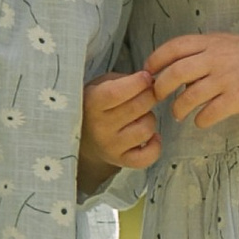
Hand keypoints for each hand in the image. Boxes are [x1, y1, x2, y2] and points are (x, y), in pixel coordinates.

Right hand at [80, 69, 161, 186]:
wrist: (83, 137)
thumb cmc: (96, 105)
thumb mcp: (99, 84)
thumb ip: (121, 80)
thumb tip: (148, 80)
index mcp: (91, 104)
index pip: (115, 93)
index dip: (137, 83)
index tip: (145, 77)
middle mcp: (99, 127)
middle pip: (137, 107)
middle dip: (149, 95)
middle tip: (147, 93)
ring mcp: (111, 146)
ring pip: (146, 129)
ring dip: (149, 118)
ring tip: (141, 116)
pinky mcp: (121, 161)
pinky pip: (148, 157)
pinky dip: (155, 146)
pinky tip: (150, 136)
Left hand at [144, 31, 238, 127]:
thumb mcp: (227, 44)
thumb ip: (203, 52)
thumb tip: (177, 69)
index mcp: (211, 42)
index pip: (174, 47)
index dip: (156, 60)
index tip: (148, 72)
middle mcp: (215, 59)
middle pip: (175, 73)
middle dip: (160, 88)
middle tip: (158, 97)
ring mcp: (226, 79)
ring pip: (189, 97)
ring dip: (179, 108)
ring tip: (179, 114)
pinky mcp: (236, 98)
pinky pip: (209, 113)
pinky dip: (200, 120)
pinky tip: (201, 121)